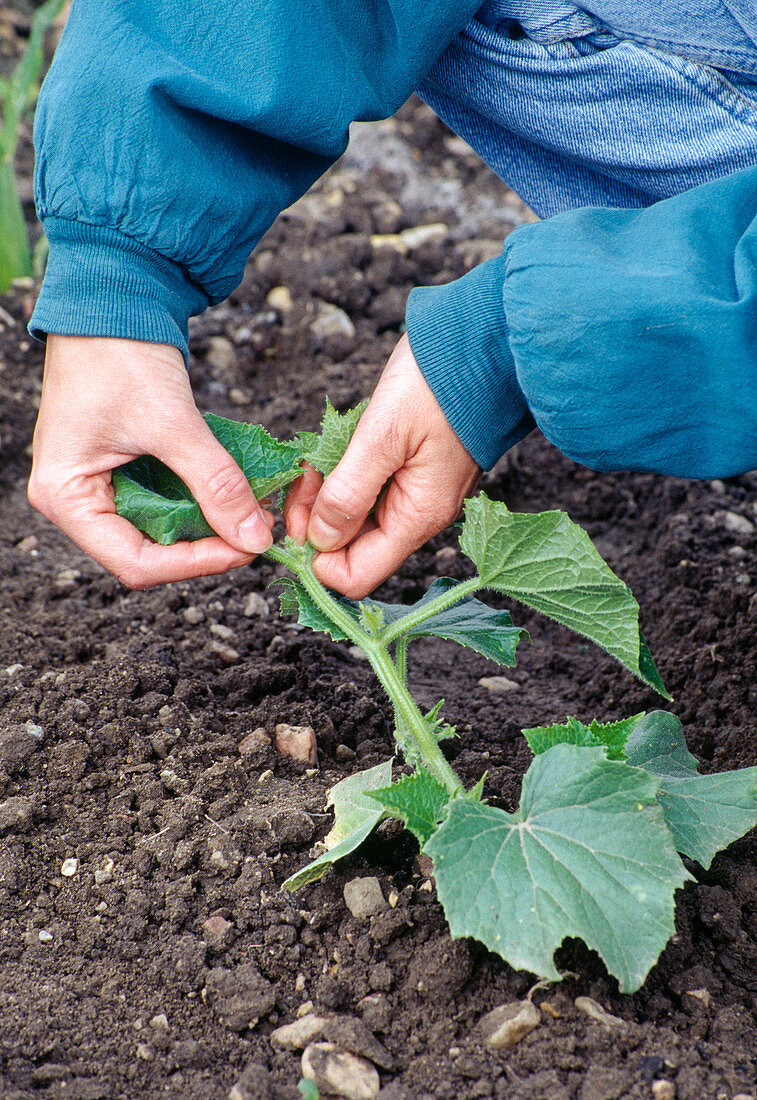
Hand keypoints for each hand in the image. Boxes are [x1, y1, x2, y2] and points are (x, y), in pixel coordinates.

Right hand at [28, 334, 273, 587]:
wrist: (112, 294)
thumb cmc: (121, 352)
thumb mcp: (173, 424)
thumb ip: (216, 484)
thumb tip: (255, 538)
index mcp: (66, 497)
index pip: (136, 562)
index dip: (195, 564)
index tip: (246, 550)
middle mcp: (75, 500)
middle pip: (148, 552)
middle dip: (205, 546)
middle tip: (255, 533)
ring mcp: (97, 485)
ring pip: (160, 531)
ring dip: (207, 526)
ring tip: (251, 513)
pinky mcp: (121, 469)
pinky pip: (165, 501)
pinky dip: (200, 500)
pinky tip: (234, 495)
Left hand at [284, 334, 480, 597]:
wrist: (482, 343)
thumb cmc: (438, 384)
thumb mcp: (382, 437)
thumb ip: (349, 494)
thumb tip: (319, 542)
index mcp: (417, 517)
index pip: (357, 576)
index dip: (316, 560)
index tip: (293, 522)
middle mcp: (418, 515)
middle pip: (350, 549)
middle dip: (314, 522)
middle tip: (300, 480)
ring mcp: (416, 493)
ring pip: (354, 519)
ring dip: (324, 497)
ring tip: (314, 462)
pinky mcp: (410, 470)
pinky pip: (365, 491)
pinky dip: (340, 478)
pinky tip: (331, 452)